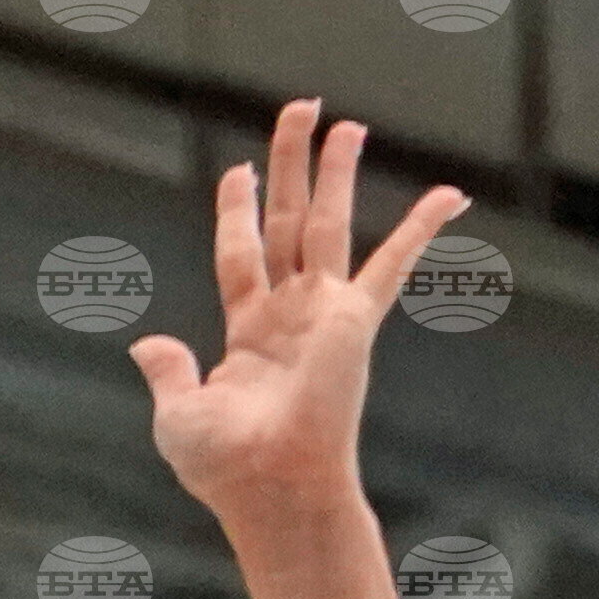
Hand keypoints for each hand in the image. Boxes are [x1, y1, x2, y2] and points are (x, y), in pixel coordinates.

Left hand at [128, 100, 466, 521]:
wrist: (271, 489)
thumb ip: (167, 374)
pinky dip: (422, 228)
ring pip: (328, 225)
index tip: (237, 170)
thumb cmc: (225, 470)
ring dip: (336, 172)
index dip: (236, 212)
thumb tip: (147, 345)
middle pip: (286, 222)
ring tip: (346, 124)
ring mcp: (324, 316)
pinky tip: (450, 194)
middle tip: (300, 109)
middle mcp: (290, 317)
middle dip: (290, 165)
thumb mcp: (177, 418)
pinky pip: (393, 264)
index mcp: (248, 336)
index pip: (241, 257)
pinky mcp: (354, 322)